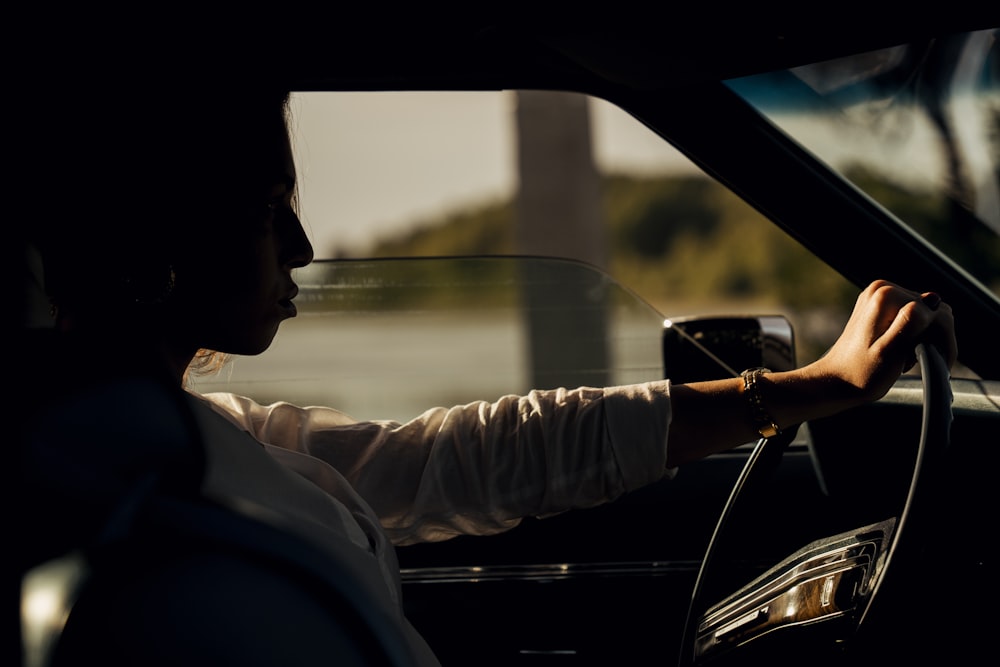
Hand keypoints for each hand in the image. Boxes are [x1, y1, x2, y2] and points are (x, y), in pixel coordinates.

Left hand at [807, 280, 956, 406]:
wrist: (836, 382)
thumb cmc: (860, 374)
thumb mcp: (890, 351)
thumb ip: (911, 323)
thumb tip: (932, 300)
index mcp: (885, 295)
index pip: (938, 312)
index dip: (943, 341)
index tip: (938, 363)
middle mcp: (883, 289)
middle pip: (934, 311)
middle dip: (934, 339)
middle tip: (919, 362)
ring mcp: (881, 297)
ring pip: (927, 316)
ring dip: (926, 339)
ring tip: (907, 360)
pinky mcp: (881, 308)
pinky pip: (913, 318)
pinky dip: (915, 337)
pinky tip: (904, 353)